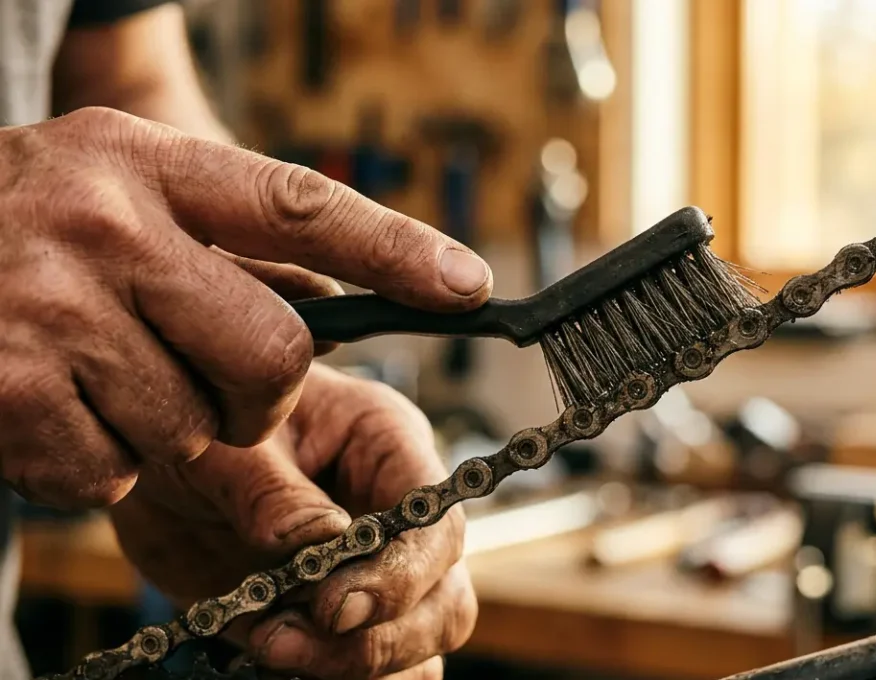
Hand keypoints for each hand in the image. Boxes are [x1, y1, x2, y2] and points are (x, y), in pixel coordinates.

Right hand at [0, 107, 492, 508]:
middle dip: (261, 393)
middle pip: (273, 354)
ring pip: (196, 428)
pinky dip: (100, 462)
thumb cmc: (30, 226)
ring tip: (100, 374)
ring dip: (167, 426)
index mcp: (148, 164)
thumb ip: (231, 238)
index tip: (470, 286)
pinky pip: (116, 472)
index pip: (301, 206)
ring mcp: (52, 312)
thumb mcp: (125, 190)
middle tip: (213, 379)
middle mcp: (106, 228)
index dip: (397, 248)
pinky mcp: (10, 396)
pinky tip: (56, 408)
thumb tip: (348, 307)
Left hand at [110, 363, 475, 679]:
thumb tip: (319, 541)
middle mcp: (401, 516)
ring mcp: (379, 573)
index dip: (400, 578)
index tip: (330, 607)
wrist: (160, 467)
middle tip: (283, 641)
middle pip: (444, 603)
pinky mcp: (342, 622)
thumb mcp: (222, 449)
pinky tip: (272, 661)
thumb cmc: (202, 432)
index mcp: (390, 448)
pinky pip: (372, 672)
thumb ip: (268, 491)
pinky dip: (330, 678)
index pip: (436, 527)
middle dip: (378, 638)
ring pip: (419, 648)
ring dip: (354, 667)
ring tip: (268, 647)